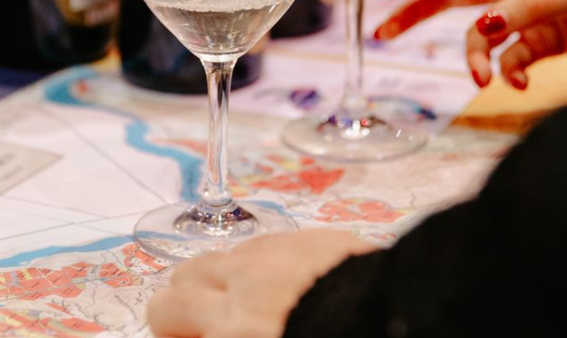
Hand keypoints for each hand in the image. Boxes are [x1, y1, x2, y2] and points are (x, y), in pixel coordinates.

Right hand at [148, 229, 374, 337]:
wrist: (402, 319)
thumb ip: (231, 332)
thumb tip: (213, 329)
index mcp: (228, 329)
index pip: (164, 315)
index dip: (171, 332)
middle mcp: (237, 286)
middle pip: (180, 282)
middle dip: (184, 305)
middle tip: (208, 326)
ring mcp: (271, 256)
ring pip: (219, 258)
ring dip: (221, 281)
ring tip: (249, 304)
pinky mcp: (306, 238)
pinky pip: (265, 245)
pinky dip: (262, 264)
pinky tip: (287, 284)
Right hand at [373, 0, 566, 88]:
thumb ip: (526, 9)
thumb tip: (481, 29)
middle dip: (418, 14)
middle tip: (383, 33)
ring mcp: (532, 13)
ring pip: (483, 35)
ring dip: (476, 58)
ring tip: (482, 81)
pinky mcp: (550, 39)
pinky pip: (513, 57)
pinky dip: (511, 71)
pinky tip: (518, 83)